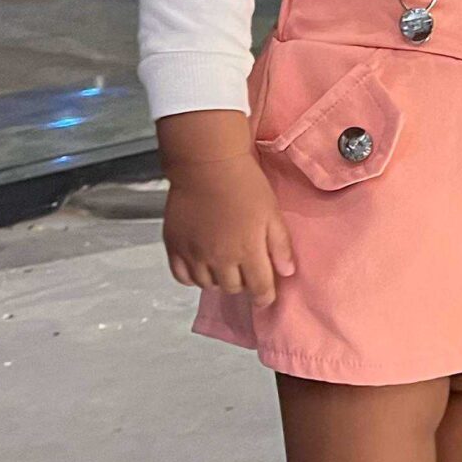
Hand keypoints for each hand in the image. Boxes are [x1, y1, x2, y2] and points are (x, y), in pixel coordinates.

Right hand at [157, 109, 296, 304]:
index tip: (266, 296)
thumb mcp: (272, 212)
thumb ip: (280, 245)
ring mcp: (194, 254)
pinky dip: (192, 276)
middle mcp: (219, 259)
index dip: (265, 296)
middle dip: (243, 283)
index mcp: (247, 251)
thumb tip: (287, 272)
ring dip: (218, 279)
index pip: (259, 289)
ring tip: (223, 264)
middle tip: (245, 268)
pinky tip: (200, 264)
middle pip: (233, 288)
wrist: (207, 165)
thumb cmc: (245, 185)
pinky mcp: (174, 246)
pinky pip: (181, 277)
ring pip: (207, 285)